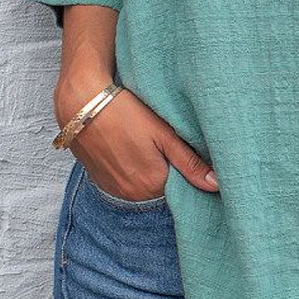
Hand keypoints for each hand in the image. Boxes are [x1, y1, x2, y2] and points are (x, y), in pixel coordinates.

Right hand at [54, 81, 218, 200]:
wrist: (81, 103)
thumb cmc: (126, 113)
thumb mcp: (164, 134)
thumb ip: (190, 163)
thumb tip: (217, 185)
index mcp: (153, 184)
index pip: (182, 186)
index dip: (187, 168)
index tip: (187, 150)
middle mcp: (133, 194)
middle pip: (163, 186)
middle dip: (169, 169)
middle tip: (165, 142)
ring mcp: (114, 190)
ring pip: (144, 184)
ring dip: (149, 170)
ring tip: (145, 144)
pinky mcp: (101, 182)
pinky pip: (125, 182)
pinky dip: (132, 170)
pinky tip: (131, 148)